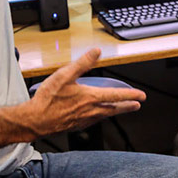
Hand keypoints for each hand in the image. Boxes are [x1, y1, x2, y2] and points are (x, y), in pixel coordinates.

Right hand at [28, 49, 145, 135]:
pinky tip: (98, 115)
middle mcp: (91, 111)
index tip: (141, 96)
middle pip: (114, 109)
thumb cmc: (48, 99)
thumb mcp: (65, 75)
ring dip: (115, 111)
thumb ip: (82, 63)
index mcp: (90, 97)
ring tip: (120, 109)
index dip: (130, 95)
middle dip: (127, 106)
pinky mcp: (77, 125)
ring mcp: (84, 120)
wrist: (35, 120)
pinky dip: (101, 117)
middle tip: (137, 105)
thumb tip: (96, 52)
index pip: (116, 95)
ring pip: (105, 116)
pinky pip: (94, 121)